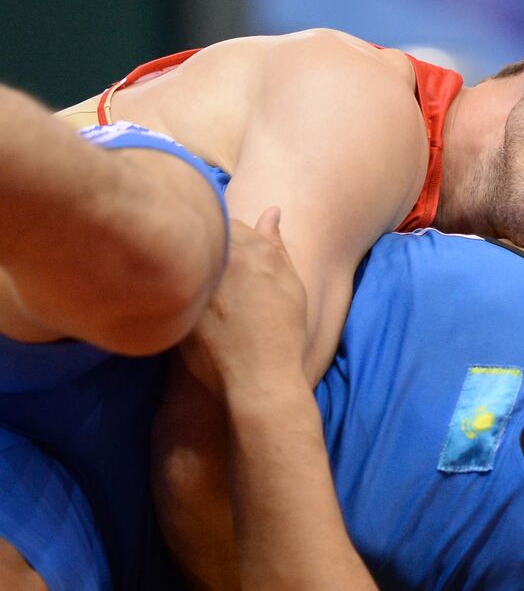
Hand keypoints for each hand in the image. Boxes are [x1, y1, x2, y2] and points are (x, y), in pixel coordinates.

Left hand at [180, 208, 308, 395]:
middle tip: (215, 276)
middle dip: (203, 245)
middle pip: (201, 235)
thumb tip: (272, 211)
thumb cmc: (282, 333)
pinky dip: (174, 287)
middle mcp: (222, 261)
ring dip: (187, 265)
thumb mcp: (290, 285)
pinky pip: (167, 283)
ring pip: (182, 257)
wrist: (259, 379)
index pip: (227, 220)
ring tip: (199, 288)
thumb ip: (276, 245)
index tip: (230, 256)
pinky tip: (182, 302)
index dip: (227, 235)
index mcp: (250, 250)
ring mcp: (197, 283)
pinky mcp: (177, 306)